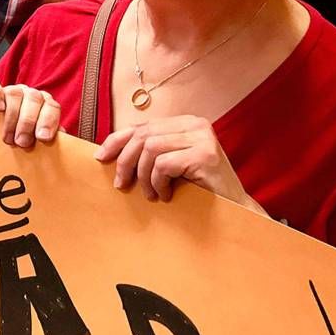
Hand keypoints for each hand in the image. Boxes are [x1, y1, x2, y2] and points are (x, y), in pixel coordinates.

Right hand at [0, 71, 59, 147]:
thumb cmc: (15, 139)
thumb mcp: (32, 141)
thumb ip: (47, 138)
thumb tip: (61, 138)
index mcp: (43, 105)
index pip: (52, 106)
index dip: (49, 121)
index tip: (42, 138)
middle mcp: (27, 94)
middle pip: (34, 98)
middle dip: (28, 123)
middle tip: (22, 142)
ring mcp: (8, 89)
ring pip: (15, 93)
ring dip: (12, 117)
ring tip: (8, 137)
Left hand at [94, 116, 261, 209]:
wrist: (234, 212)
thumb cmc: (197, 189)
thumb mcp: (170, 165)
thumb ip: (149, 152)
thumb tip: (107, 152)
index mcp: (185, 122)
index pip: (142, 126)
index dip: (116, 140)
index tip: (101, 158)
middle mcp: (195, 124)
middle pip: (143, 136)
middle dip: (125, 161)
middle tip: (121, 185)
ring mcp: (202, 137)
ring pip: (150, 149)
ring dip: (144, 176)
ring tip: (151, 194)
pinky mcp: (205, 155)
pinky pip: (163, 164)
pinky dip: (158, 182)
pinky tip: (166, 195)